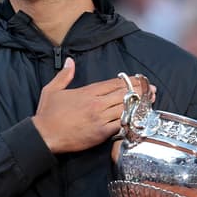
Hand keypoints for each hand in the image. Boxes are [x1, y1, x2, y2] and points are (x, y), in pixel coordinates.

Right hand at [32, 58, 152, 153]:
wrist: (44, 135)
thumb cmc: (47, 114)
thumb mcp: (52, 89)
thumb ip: (64, 75)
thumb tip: (70, 61)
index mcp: (88, 91)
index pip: (114, 83)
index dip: (130, 80)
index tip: (140, 79)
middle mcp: (97, 103)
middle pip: (124, 93)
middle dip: (139, 90)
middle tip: (152, 89)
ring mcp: (100, 118)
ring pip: (125, 108)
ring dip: (139, 104)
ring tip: (150, 101)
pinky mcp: (101, 133)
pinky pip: (121, 124)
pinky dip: (131, 120)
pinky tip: (140, 117)